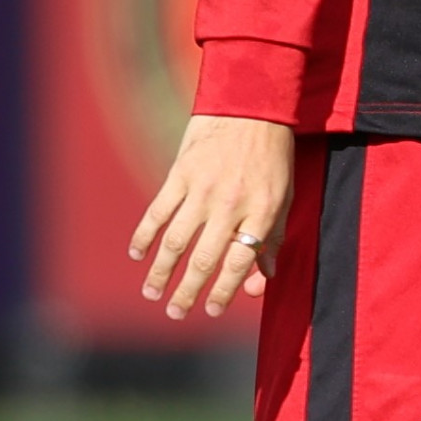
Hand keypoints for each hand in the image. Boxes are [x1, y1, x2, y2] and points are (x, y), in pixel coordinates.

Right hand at [129, 114, 296, 319]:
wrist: (251, 107)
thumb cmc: (271, 159)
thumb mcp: (283, 198)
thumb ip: (272, 240)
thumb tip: (262, 282)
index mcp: (259, 212)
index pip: (239, 262)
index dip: (224, 291)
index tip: (211, 310)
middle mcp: (230, 204)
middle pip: (203, 258)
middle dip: (188, 291)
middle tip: (176, 313)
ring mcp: (202, 189)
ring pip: (175, 241)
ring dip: (161, 272)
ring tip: (152, 294)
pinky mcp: (180, 174)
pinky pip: (158, 211)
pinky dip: (144, 235)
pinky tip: (137, 255)